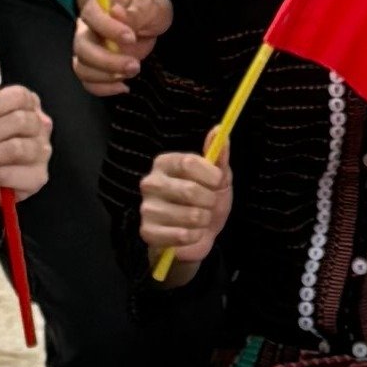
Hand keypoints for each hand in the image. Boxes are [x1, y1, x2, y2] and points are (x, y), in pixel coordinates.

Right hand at [70, 0, 171, 96]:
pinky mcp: (94, 67)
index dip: (107, 28)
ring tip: (132, 71)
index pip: (91, 16)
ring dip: (106, 76)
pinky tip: (123, 86)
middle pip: (82, 47)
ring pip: (82, 68)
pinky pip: (89, 82)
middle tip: (134, 65)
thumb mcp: (151, 5)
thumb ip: (136, 10)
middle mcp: (86, 28)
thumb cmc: (147, 9)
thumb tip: (116, 12)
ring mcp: (88, 49)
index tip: (131, 38)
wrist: (148, 20)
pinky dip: (104, 89)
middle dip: (107, 61)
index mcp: (98, 6)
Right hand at [138, 146, 232, 269]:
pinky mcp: (147, 232)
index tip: (218, 182)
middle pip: (189, 190)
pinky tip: (191, 233)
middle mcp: (150, 182)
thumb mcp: (218, 178)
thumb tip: (219, 129)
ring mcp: (147, 208)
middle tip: (209, 204)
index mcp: (164, 163)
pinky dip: (195, 236)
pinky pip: (182, 235)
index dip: (210, 175)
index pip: (188, 162)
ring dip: (204, 220)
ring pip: (189, 215)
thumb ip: (219, 156)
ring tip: (200, 219)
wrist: (198, 236)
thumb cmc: (206, 202)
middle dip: (210, 201)